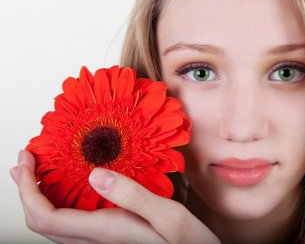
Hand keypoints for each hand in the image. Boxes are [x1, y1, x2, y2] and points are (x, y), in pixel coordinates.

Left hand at [10, 150, 219, 243]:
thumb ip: (133, 196)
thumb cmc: (189, 242)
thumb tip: (95, 174)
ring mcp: (100, 239)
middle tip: (25, 161)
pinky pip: (69, 221)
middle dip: (26, 190)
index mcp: (106, 231)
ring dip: (39, 195)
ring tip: (36, 171)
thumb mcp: (169, 216)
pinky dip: (57, 200)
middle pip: (42, 222)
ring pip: (53, 223)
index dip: (27, 190)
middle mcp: (96, 238)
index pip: (47, 217)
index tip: (26, 161)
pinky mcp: (108, 235)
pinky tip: (66, 184)